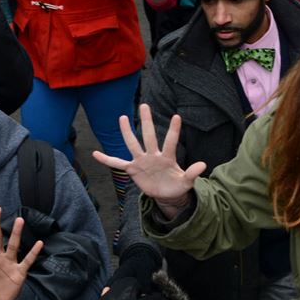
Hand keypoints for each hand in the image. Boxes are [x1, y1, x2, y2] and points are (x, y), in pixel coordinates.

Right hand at [91, 104, 205, 218]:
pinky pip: (117, 163)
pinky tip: (95, 153)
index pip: (171, 141)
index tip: (177, 116)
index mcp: (167, 157)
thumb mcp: (186, 182)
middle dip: (146, 122)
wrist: (167, 194)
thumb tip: (203, 165)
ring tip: (122, 117)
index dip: (174, 130)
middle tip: (144, 105)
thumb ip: (192, 173)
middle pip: (149, 136)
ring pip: (133, 144)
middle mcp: (153, 155)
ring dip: (127, 132)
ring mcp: (142, 161)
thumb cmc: (177, 185)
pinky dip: (107, 160)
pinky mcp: (133, 170)